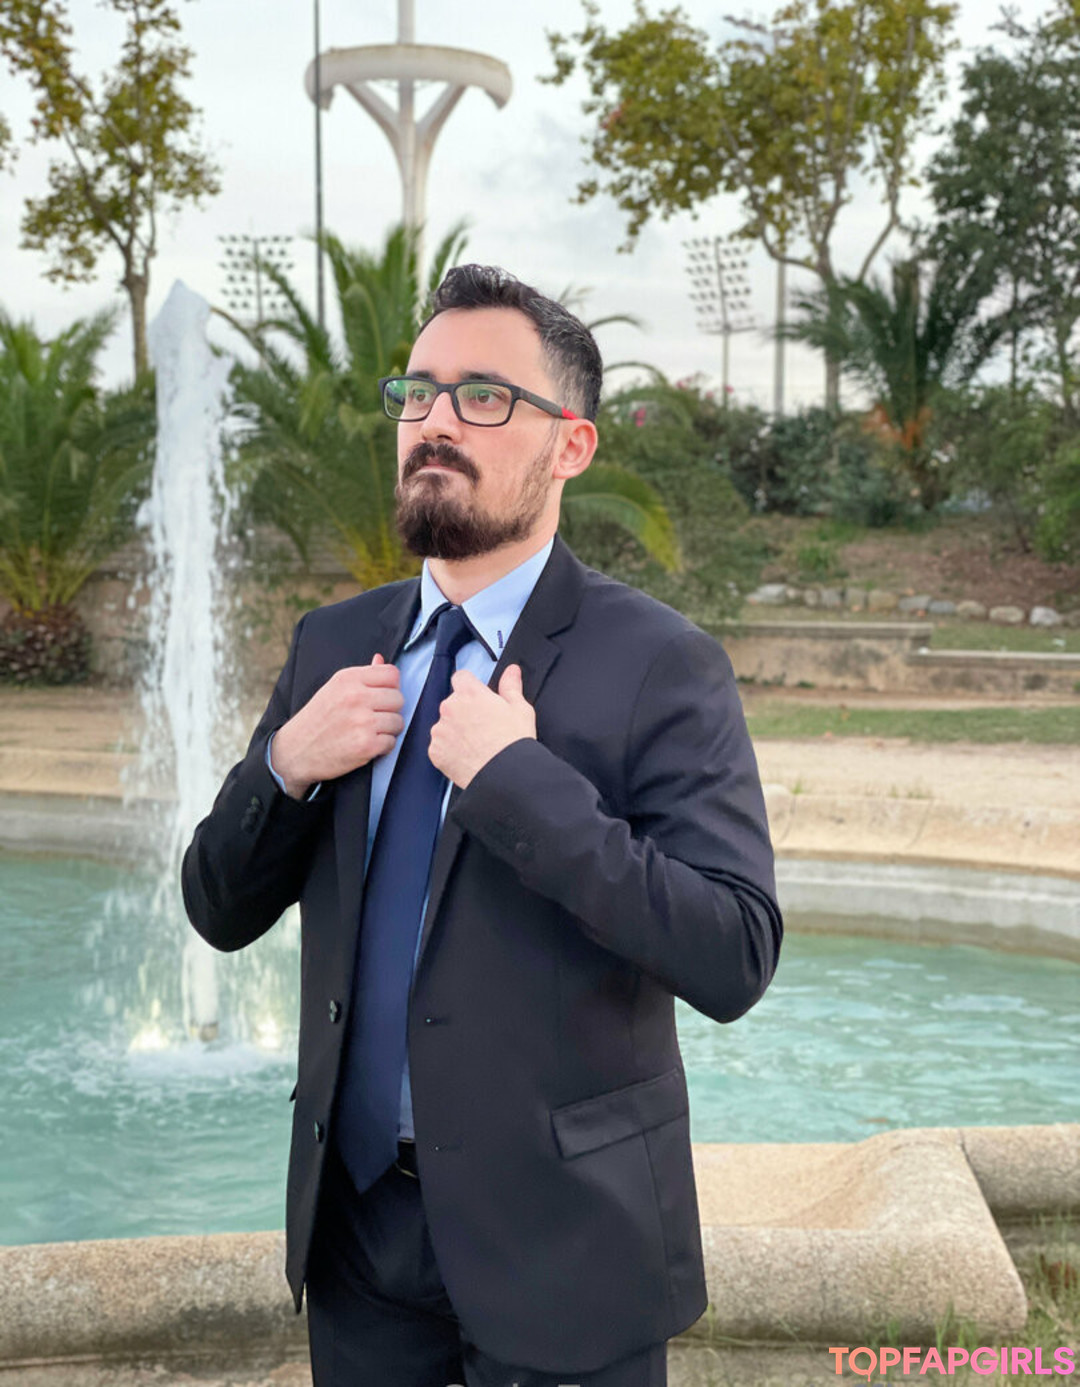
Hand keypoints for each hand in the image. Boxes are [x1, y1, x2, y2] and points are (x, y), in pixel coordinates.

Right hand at [271, 653, 403, 797]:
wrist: (295, 751)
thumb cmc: (316, 719)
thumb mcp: (334, 689)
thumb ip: (361, 676)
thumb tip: (380, 659)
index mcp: (348, 679)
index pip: (392, 674)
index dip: (391, 687)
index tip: (381, 697)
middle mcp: (356, 696)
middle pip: (399, 698)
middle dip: (390, 710)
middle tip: (374, 717)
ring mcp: (363, 721)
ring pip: (398, 721)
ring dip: (388, 730)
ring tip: (369, 732)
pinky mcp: (366, 745)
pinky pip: (392, 742)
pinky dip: (382, 747)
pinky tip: (366, 744)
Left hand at [428, 663, 535, 789]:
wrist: (504, 775)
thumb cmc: (514, 742)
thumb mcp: (520, 709)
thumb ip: (511, 686)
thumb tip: (512, 671)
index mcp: (470, 693)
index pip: (461, 677)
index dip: (471, 687)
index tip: (478, 698)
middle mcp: (450, 707)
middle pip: (452, 702)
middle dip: (464, 711)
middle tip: (482, 727)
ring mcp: (440, 730)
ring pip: (444, 725)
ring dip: (455, 731)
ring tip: (475, 745)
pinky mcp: (435, 751)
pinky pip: (439, 746)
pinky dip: (449, 750)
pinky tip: (466, 757)